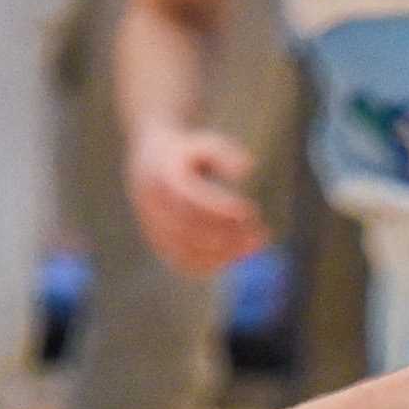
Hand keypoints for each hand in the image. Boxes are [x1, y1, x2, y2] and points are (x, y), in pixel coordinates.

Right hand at [126, 125, 267, 277]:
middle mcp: (153, 206)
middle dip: (227, 235)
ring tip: (255, 246)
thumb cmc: (186, 153)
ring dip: (223, 253)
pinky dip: (212, 264)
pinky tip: (236, 257)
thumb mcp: (203, 144)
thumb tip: (247, 169)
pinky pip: (184, 262)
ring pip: (188, 250)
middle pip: (191, 229)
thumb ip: (224, 154)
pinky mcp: (159, 244)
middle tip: (261, 235)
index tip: (250, 212)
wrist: (147, 164)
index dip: (220, 209)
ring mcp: (153, 229)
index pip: (191, 200)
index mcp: (162, 177)